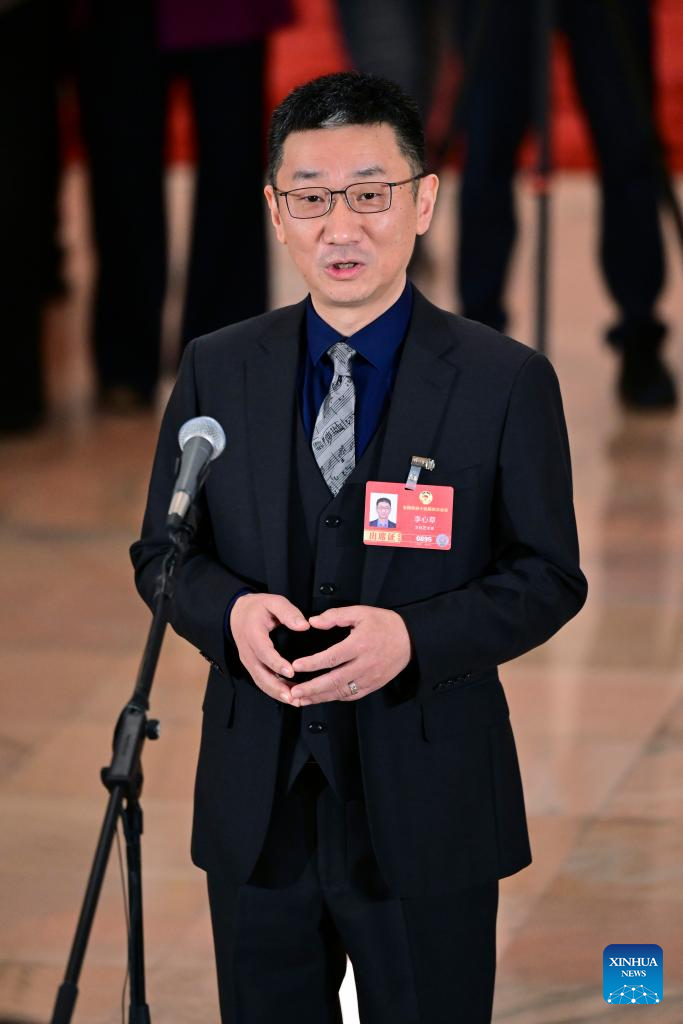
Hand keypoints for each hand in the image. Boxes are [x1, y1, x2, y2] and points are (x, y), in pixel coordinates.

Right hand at [230, 593, 309, 702]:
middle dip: (276, 687)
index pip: (263, 651)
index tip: (291, 671)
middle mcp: (248, 651)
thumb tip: (304, 626)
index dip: (276, 663)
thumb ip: (288, 612)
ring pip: (261, 681)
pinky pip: (262, 681)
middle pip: (260, 674)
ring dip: (276, 693)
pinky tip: (290, 696)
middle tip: (294, 697)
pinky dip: (274, 691)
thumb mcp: (273, 601)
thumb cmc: (258, 608)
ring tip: (295, 701)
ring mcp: (248, 661)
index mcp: (253, 634)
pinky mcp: (252, 666)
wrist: (237, 613)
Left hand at [288, 606, 412, 705]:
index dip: (312, 663)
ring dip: (320, 697)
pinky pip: (352, 695)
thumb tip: (313, 622)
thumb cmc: (384, 624)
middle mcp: (365, 664)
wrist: (411, 639)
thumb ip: (335, 616)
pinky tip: (322, 698)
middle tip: (293, 693)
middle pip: (335, 680)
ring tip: (301, 699)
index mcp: (360, 645)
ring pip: (342, 692)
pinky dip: (335, 698)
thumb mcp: (361, 612)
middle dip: (312, 688)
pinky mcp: (373, 685)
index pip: (332, 657)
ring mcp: (370, 678)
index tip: (295, 666)